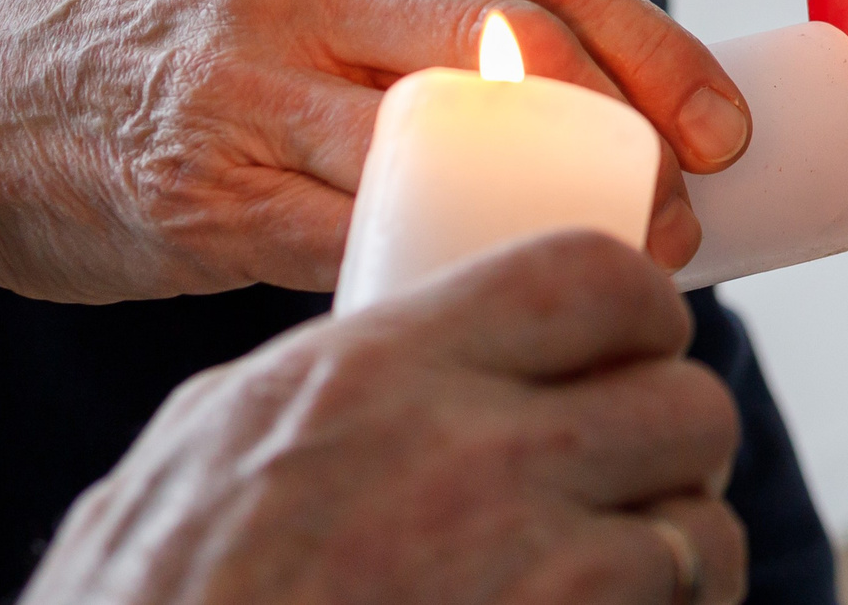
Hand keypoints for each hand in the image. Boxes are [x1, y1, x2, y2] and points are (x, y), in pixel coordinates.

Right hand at [0, 0, 750, 410]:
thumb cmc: (174, 53)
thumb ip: (414, 9)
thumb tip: (597, 95)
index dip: (653, 45)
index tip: (722, 123)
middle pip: (515, 43)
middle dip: (629, 128)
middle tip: (688, 205)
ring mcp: (245, 90)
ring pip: (444, 145)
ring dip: (554, 210)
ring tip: (620, 259)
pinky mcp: (204, 194)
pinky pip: (351, 238)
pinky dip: (436, 269)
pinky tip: (488, 292)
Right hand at [20, 231, 746, 604]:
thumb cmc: (149, 602)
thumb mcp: (216, 441)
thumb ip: (336, 377)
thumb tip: (405, 346)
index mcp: (383, 369)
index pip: (592, 275)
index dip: (643, 309)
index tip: (640, 345)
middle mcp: (469, 455)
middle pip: (680, 398)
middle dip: (678, 438)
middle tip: (647, 473)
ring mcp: (522, 568)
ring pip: (699, 525)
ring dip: (684, 548)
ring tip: (639, 569)